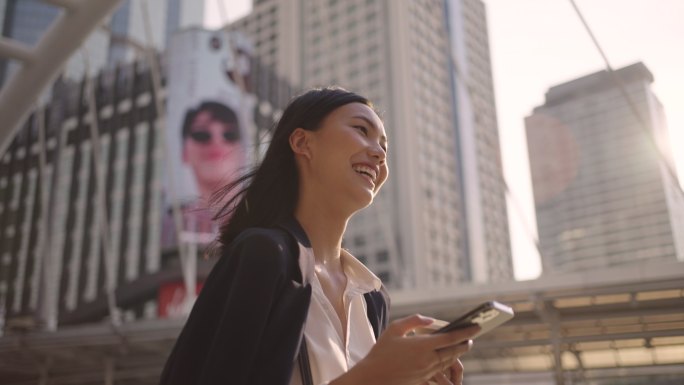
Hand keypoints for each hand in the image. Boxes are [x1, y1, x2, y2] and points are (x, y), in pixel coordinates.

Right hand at [330, 314, 477, 384]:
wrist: (373, 377)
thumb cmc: (381, 351)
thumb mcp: (394, 329)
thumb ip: (414, 321)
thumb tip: (431, 320)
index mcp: (422, 346)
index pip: (450, 338)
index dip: (466, 332)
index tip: (476, 327)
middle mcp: (427, 360)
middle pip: (453, 351)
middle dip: (464, 344)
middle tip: (471, 337)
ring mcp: (426, 372)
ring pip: (448, 361)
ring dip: (457, 353)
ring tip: (462, 345)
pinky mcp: (423, 380)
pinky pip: (440, 370)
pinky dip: (447, 362)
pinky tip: (447, 357)